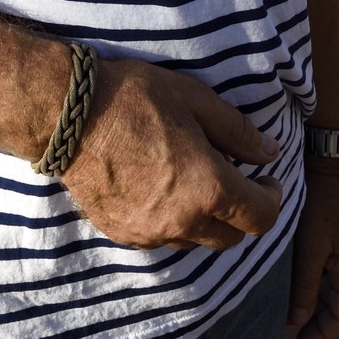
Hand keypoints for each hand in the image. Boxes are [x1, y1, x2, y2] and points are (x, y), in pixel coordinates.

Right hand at [62, 57, 283, 251]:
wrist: (67, 115)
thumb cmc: (134, 98)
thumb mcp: (195, 100)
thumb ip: (238, 131)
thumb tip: (270, 153)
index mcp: (208, 188)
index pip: (261, 218)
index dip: (272, 199)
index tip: (267, 180)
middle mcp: (183, 222)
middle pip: (231, 238)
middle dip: (240, 212)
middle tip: (232, 178)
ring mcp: (150, 233)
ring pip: (195, 241)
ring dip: (205, 219)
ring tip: (193, 181)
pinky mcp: (122, 233)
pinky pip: (160, 238)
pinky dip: (171, 221)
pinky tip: (159, 189)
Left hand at [288, 158, 338, 338]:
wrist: (332, 164)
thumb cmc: (321, 204)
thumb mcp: (310, 247)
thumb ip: (304, 285)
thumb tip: (297, 320)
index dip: (323, 335)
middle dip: (317, 320)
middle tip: (289, 330)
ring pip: (334, 289)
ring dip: (314, 302)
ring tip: (288, 310)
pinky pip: (331, 272)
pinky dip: (315, 283)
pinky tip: (294, 282)